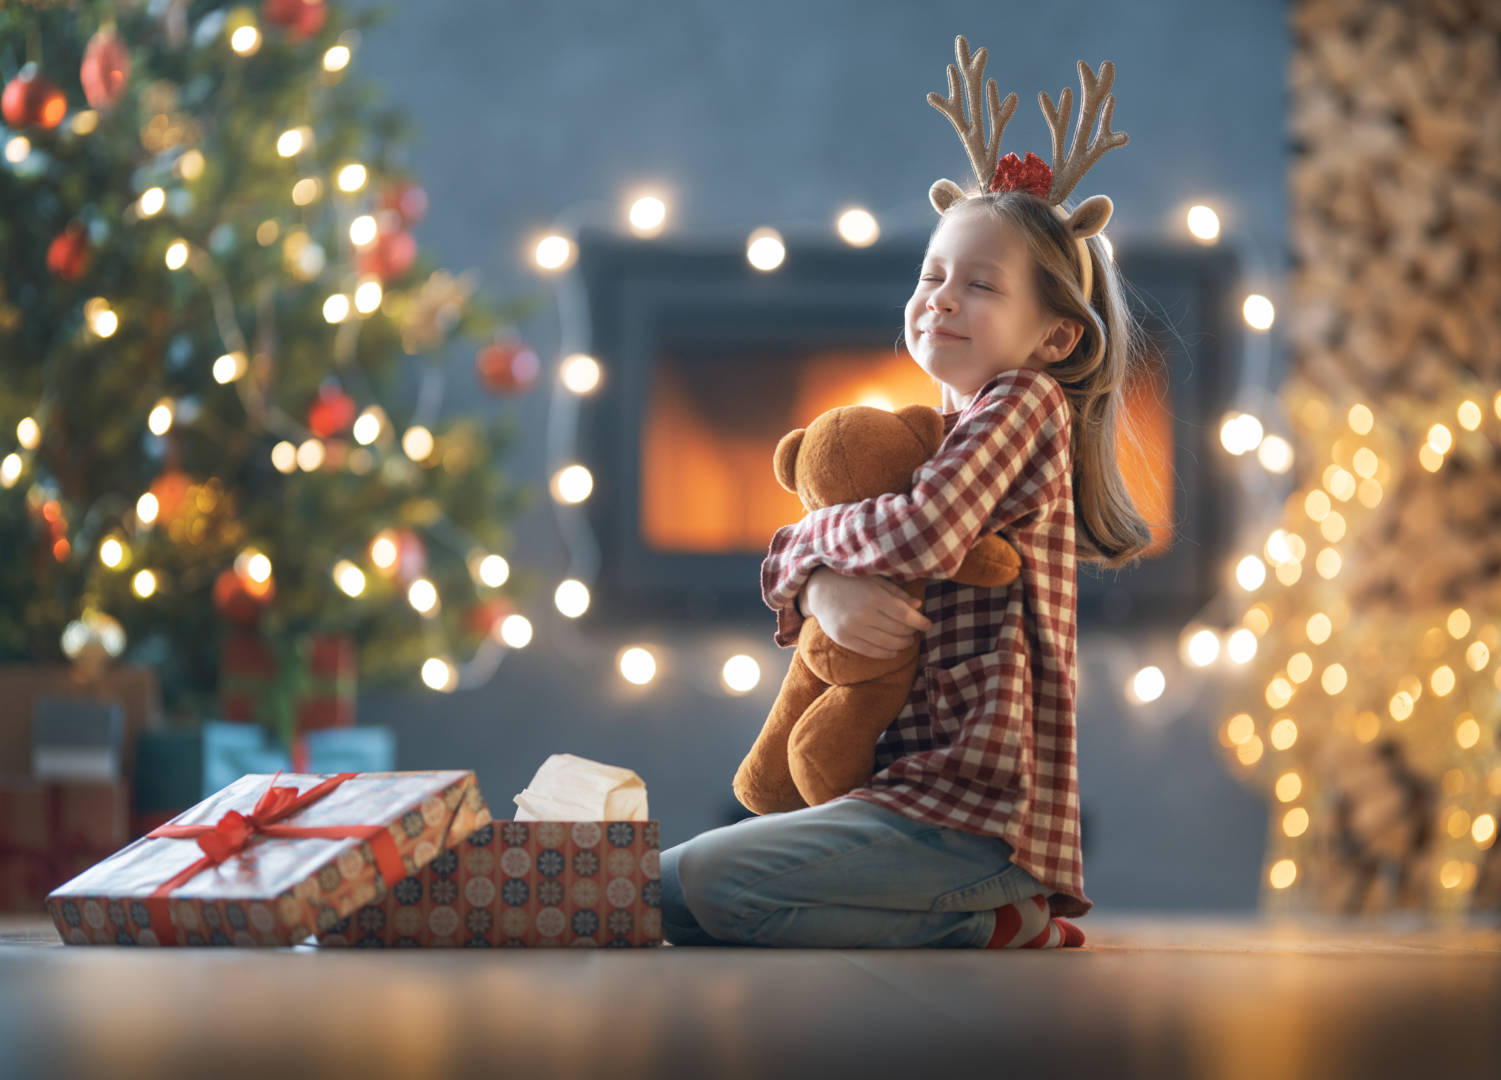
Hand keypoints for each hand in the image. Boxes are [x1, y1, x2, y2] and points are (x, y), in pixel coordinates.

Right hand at [798, 567, 930, 659]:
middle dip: (911, 633)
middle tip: (915, 631)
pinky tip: (894, 651)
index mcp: (873, 596)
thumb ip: (896, 593)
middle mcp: (863, 614)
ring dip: (902, 644)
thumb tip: (918, 606)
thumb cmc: (851, 581)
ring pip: (887, 644)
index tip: (927, 624)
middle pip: (897, 631)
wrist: (819, 589)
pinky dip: (887, 654)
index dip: (919, 622)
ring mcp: (852, 628)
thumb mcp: (874, 580)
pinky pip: (871, 652)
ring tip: (907, 640)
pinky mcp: (844, 639)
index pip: (904, 615)